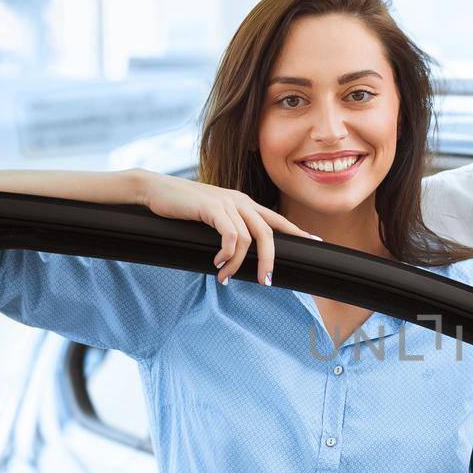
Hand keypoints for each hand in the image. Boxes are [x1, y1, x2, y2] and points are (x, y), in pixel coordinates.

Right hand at [136, 171, 317, 285]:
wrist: (155, 190)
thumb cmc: (182, 207)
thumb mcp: (212, 216)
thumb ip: (228, 228)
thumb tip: (237, 254)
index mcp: (244, 203)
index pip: (276, 219)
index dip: (296, 231)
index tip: (316, 242)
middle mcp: (240, 201)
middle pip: (268, 233)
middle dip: (269, 261)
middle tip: (266, 282)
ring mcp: (227, 202)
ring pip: (248, 239)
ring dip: (237, 264)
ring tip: (224, 277)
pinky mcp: (212, 207)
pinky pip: (230, 236)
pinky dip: (226, 255)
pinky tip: (216, 263)